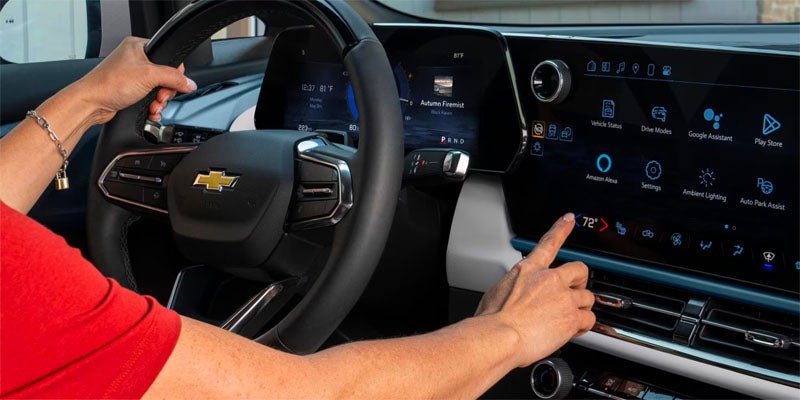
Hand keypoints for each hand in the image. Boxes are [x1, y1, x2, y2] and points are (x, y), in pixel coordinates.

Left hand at [74, 37, 195, 123]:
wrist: (91, 103)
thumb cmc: (109, 83)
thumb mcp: (149, 75)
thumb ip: (173, 78)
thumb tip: (189, 83)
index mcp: (138, 46)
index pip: (168, 57)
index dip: (174, 73)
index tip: (171, 84)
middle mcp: (135, 59)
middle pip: (165, 76)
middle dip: (165, 91)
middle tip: (159, 96)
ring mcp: (132, 76)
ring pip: (158, 89)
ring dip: (159, 102)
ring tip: (153, 106)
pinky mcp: (130, 91)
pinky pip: (150, 98)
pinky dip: (153, 106)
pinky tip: (150, 111)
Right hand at [475, 213, 594, 367]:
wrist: (499, 336)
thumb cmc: (493, 319)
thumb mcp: (497, 292)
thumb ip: (514, 288)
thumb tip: (514, 295)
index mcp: (529, 270)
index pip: (549, 242)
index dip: (561, 229)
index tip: (568, 220)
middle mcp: (549, 279)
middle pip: (579, 270)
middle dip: (580, 281)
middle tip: (573, 293)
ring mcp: (563, 298)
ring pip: (587, 297)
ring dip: (580, 308)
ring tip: (567, 319)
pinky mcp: (572, 317)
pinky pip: (589, 319)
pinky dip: (583, 326)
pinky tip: (573, 330)